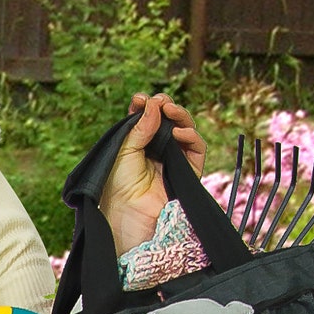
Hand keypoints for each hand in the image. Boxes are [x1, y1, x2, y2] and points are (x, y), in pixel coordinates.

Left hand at [98, 93, 205, 256]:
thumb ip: (140, 126)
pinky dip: (190, 137)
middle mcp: (156, 153)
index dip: (146, 107)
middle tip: (160, 101)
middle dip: (166, 107)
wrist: (126, 214)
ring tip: (170, 110)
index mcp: (138, 147)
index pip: (147, 120)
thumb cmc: (117, 186)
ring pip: (185, 131)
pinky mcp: (187, 173)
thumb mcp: (123, 150)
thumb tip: (155, 103)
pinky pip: (196, 150)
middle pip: (169, 122)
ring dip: (180, 117)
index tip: (140, 99)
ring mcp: (173, 162)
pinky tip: (178, 132)